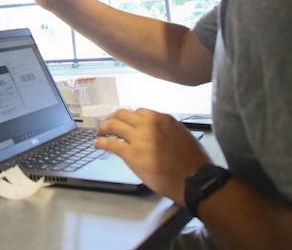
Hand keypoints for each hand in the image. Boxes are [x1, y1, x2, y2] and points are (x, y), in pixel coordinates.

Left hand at [94, 108, 209, 203]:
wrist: (193, 179)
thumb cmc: (192, 162)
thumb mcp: (182, 134)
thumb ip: (166, 129)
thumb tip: (156, 130)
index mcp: (162, 119)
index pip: (138, 112)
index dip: (128, 116)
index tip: (124, 120)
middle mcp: (149, 124)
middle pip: (123, 115)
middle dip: (113, 118)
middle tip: (108, 123)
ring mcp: (139, 138)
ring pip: (113, 125)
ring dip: (103, 128)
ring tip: (100, 132)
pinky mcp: (131, 154)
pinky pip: (111, 144)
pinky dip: (101, 143)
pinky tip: (98, 144)